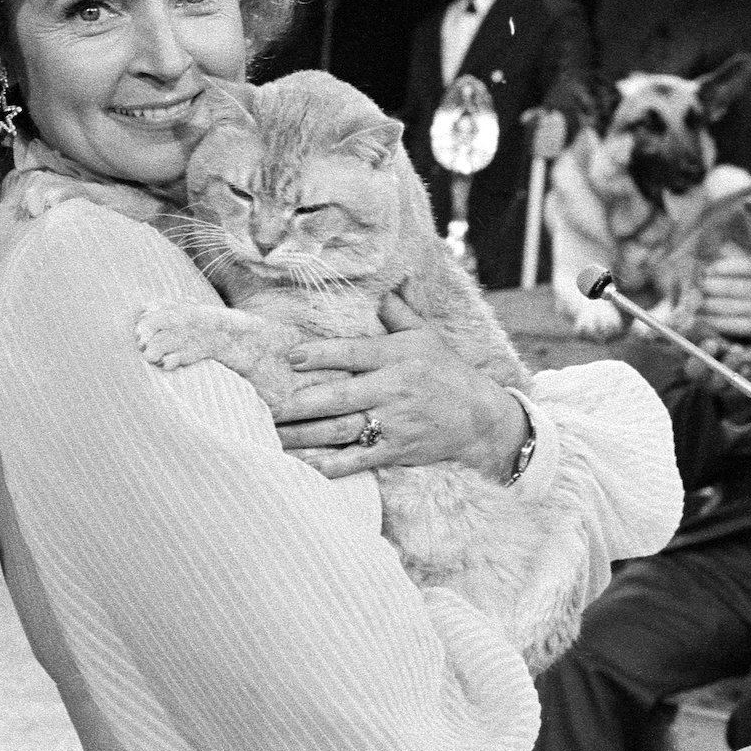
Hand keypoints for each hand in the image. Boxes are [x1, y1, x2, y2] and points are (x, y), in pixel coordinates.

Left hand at [273, 293, 528, 481]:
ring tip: (273, 434)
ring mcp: (395, 423)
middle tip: (268, 405)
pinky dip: (332, 465)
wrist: (481, 418)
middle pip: (341, 397)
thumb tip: (381, 285)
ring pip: (343, 430)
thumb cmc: (447, 371)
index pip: (353, 353)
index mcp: (397, 357)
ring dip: (306, 435)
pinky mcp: (397, 451)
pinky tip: (306, 465)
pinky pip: (359, 459)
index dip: (321, 355)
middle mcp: (393, 389)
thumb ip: (397, 311)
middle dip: (301, 403)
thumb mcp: (426, 335)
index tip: (290, 358)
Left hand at [696, 251, 750, 367]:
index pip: (745, 266)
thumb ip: (728, 254)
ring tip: (692, 300)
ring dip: (705, 304)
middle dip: (708, 286)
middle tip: (693, 285)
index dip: (723, 267)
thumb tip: (705, 248)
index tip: (706, 269)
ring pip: (727, 306)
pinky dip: (712, 320)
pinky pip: (731, 324)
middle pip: (731, 288)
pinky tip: (701, 316)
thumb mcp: (747, 265)